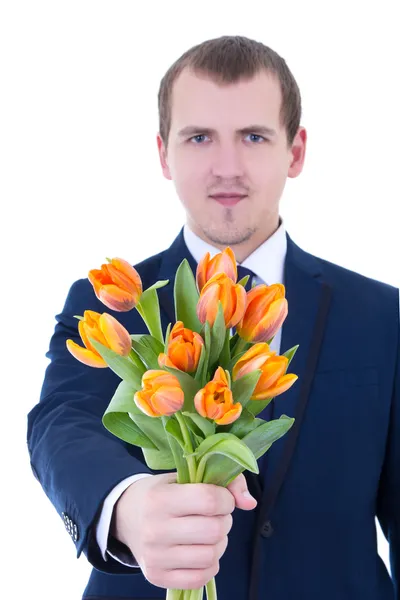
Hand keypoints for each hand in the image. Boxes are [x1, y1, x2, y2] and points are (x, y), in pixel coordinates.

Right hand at [112, 472, 256, 589]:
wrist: (125, 516)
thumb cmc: (161, 492)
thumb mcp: (184, 477)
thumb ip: (223, 482)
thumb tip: (250, 503)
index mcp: (160, 499)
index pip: (209, 501)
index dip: (226, 499)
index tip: (222, 498)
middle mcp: (155, 530)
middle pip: (214, 530)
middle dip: (224, 521)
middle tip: (215, 516)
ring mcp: (155, 557)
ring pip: (211, 556)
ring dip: (219, 543)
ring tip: (208, 533)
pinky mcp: (158, 577)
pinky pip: (201, 577)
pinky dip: (210, 564)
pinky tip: (201, 550)